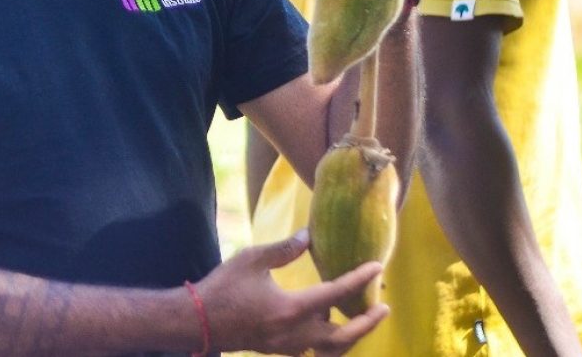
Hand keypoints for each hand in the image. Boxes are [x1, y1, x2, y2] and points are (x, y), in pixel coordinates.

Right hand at [195, 230, 387, 354]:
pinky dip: (329, 341)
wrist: (198, 322)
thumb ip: (284, 249)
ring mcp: (288, 347)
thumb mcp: (252, 259)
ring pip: (330, 349)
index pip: (336, 294)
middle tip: (384, 308)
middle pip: (343, 337)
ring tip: (362, 319)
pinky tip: (330, 326)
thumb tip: (308, 236)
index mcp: (291, 309)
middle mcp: (295, 334)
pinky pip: (313, 350)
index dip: (359, 280)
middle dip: (367, 323)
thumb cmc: (223, 288)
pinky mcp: (279, 350)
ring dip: (351, 336)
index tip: (376, 267)